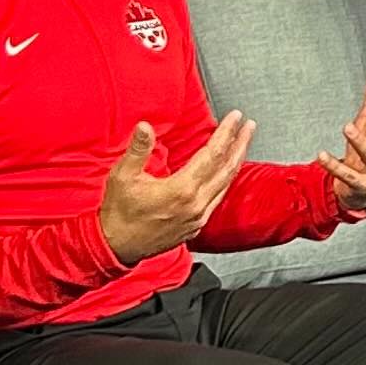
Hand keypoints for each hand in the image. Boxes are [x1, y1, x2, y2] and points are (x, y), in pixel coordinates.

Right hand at [100, 111, 253, 265]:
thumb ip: (138, 149)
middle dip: (240, 144)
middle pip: (227, 168)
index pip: (213, 154)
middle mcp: (195, 205)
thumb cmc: (118, 213)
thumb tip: (145, 126)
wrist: (116, 247)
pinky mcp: (195, 226)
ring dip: (236, 161)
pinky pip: (218, 198)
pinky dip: (225, 180)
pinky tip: (225, 173)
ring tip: (242, 144)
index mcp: (181, 189)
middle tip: (249, 126)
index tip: (235, 117)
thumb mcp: (123, 176)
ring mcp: (198, 217)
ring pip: (226, 184)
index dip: (226, 133)